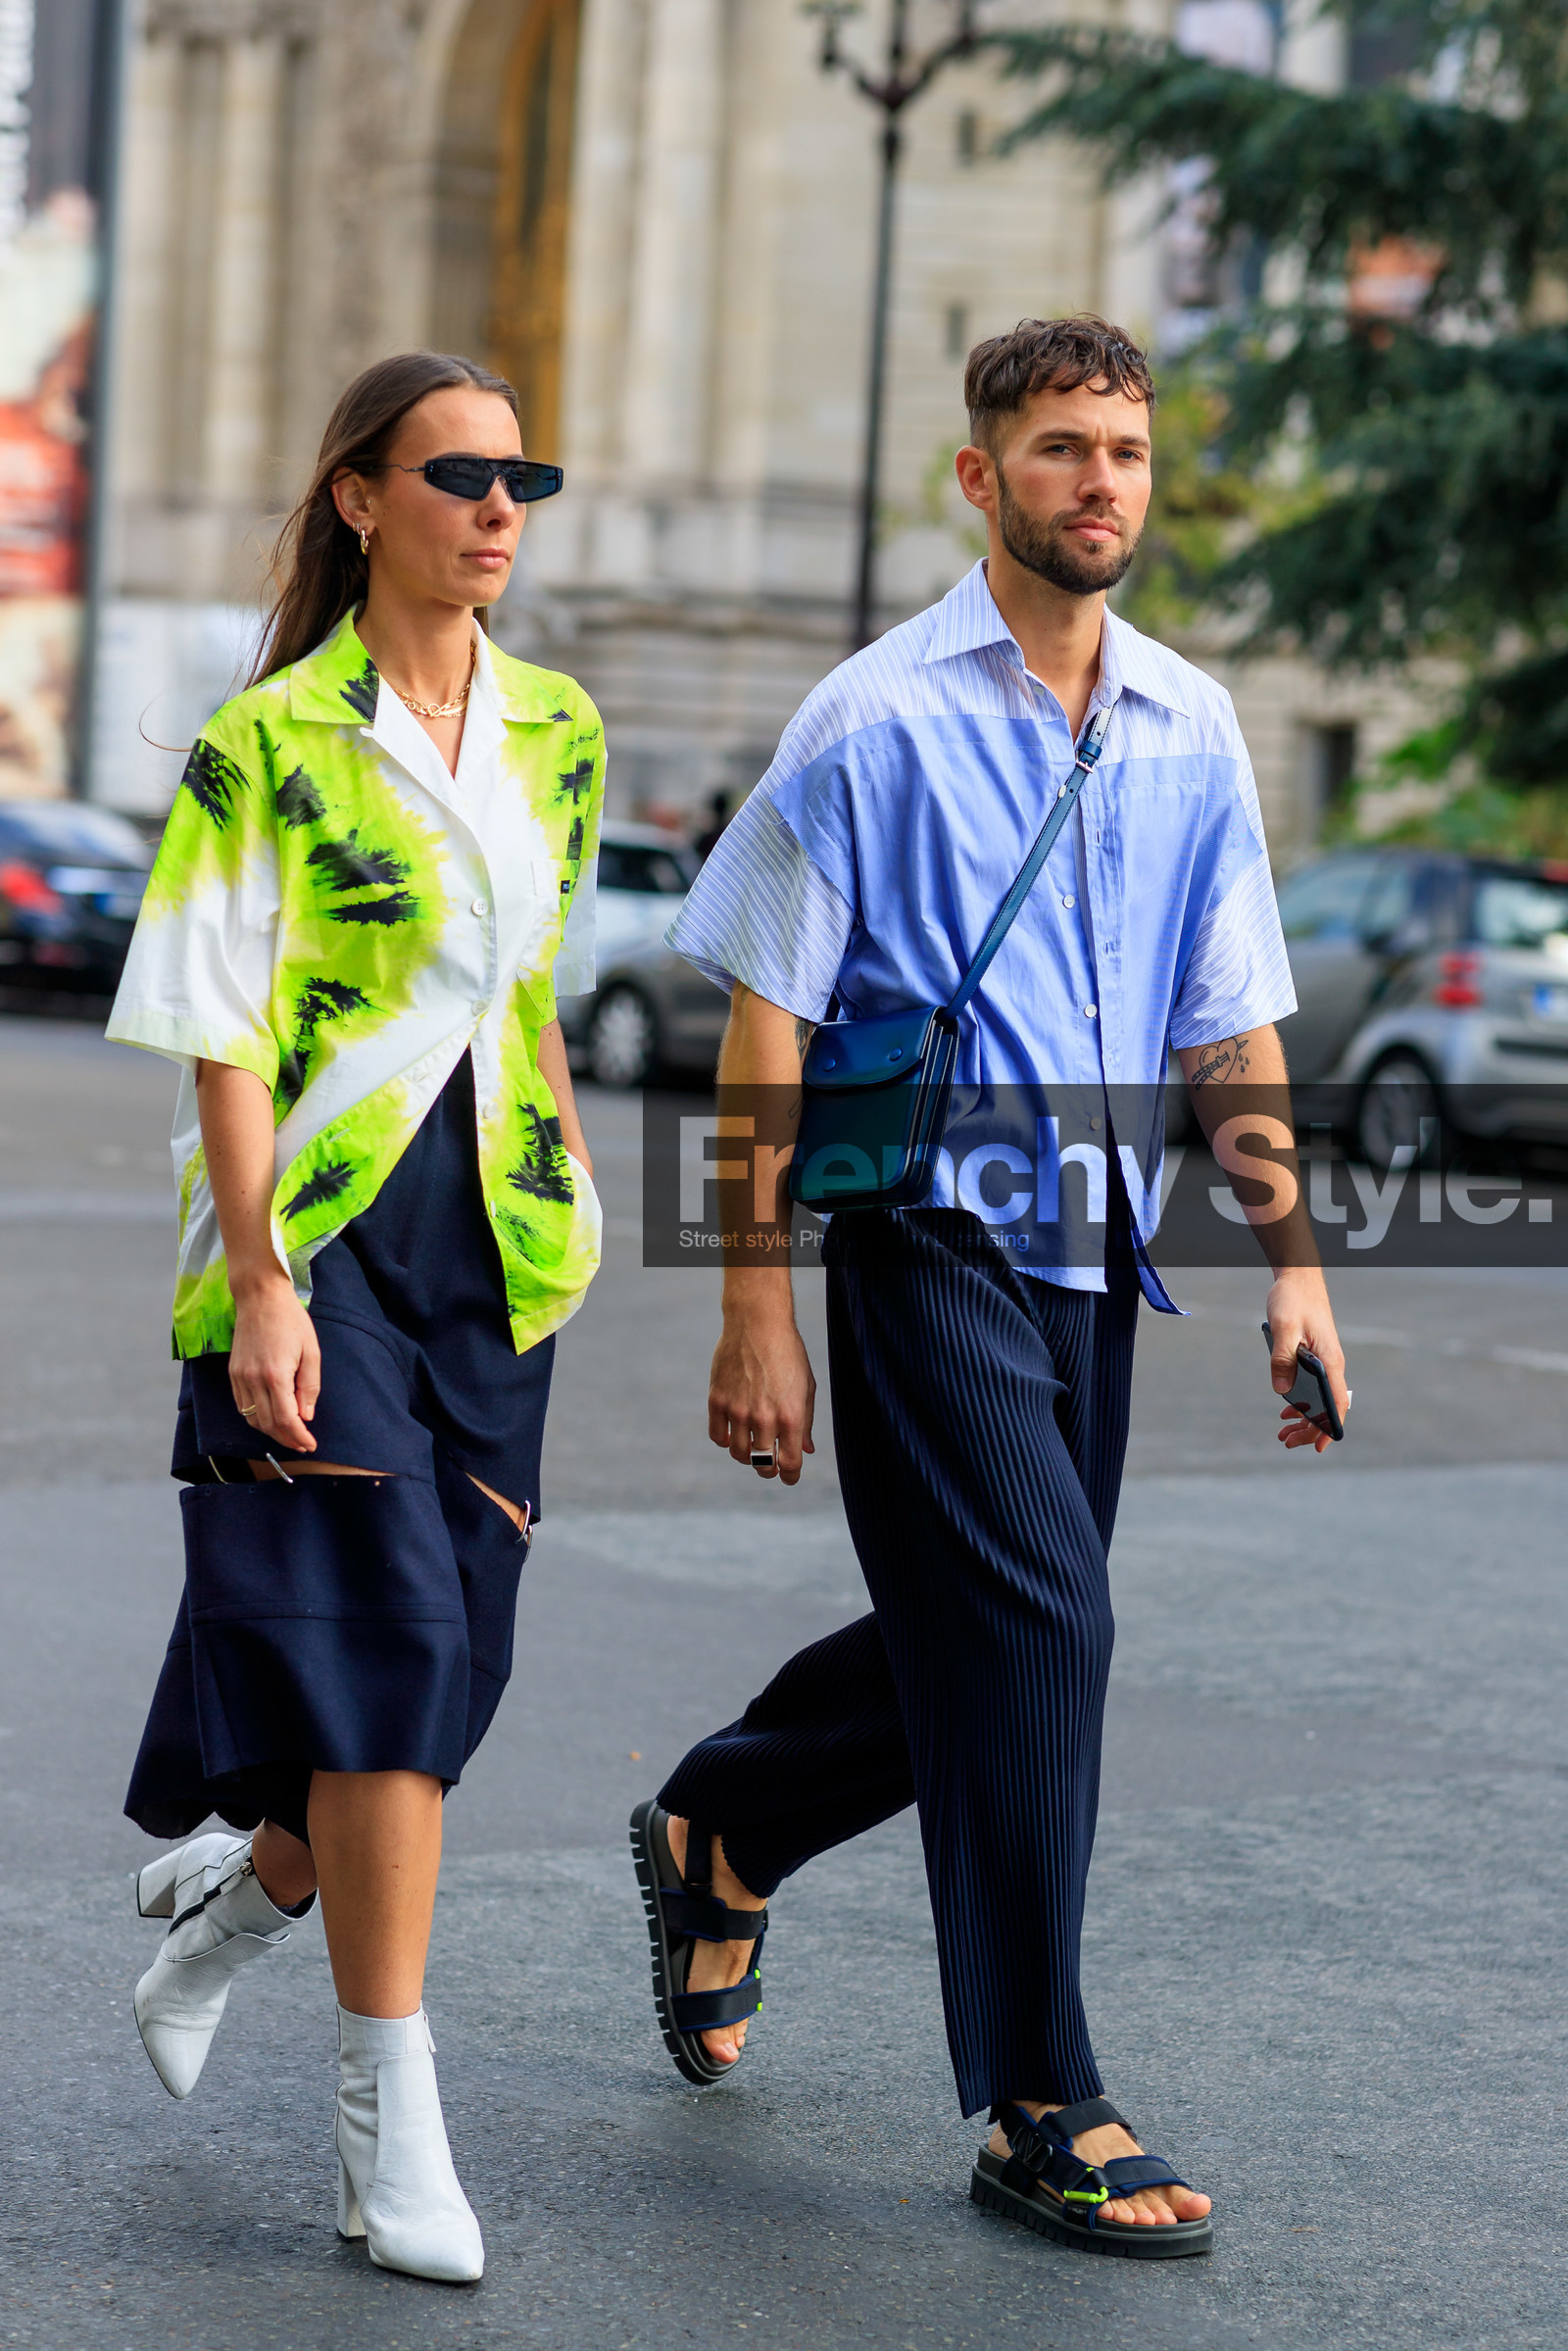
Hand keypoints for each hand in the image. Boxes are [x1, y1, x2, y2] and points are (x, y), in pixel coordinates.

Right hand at [228, 1272, 320, 1452]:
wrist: (260, 1297)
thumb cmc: (291, 1320)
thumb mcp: (311, 1351)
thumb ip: (309, 1387)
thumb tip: (305, 1416)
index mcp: (275, 1375)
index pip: (286, 1419)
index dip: (299, 1436)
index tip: (310, 1444)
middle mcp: (253, 1379)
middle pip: (268, 1424)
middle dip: (286, 1439)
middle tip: (302, 1443)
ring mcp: (240, 1377)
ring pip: (252, 1419)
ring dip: (270, 1431)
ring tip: (289, 1433)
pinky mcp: (233, 1373)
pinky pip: (242, 1406)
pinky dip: (256, 1417)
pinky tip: (270, 1417)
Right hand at [708, 1309, 815, 1484]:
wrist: (758, 1323)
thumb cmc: (788, 1353)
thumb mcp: (806, 1387)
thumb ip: (806, 1422)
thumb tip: (806, 1449)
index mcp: (791, 1416)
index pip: (789, 1463)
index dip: (789, 1476)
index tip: (789, 1477)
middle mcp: (763, 1417)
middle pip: (762, 1463)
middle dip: (768, 1469)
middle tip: (770, 1465)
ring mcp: (737, 1410)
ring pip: (738, 1454)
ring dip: (747, 1456)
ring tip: (752, 1447)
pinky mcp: (717, 1400)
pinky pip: (718, 1436)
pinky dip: (726, 1440)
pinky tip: (733, 1433)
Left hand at [1265, 1269, 1348, 1454]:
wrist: (1298, 1278)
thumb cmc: (1294, 1300)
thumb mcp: (1283, 1329)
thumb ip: (1282, 1359)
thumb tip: (1282, 1391)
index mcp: (1330, 1360)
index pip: (1337, 1403)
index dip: (1329, 1427)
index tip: (1318, 1446)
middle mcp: (1331, 1364)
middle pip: (1326, 1406)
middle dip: (1309, 1428)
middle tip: (1287, 1442)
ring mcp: (1324, 1360)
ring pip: (1317, 1398)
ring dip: (1302, 1418)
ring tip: (1283, 1433)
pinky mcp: (1314, 1355)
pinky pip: (1311, 1386)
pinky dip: (1299, 1401)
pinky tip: (1285, 1410)